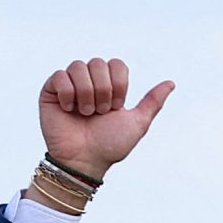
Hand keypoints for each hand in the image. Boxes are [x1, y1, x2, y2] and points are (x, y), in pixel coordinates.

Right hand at [38, 58, 174, 182]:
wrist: (86, 159)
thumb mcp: (138, 122)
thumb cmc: (111, 144)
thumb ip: (153, 101)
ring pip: (79, 66)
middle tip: (100, 112)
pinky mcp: (51, 90)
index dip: (119, 85)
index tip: (117, 107)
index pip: (117, 64)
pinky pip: (60, 76)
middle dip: (104, 91)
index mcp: (110, 86)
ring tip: (86, 113)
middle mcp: (90, 82)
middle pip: (98, 63)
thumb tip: (171, 82)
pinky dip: (68, 94)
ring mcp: (69, 84)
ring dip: (87, 94)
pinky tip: (69, 109)